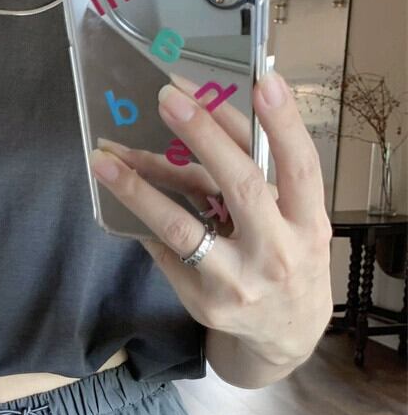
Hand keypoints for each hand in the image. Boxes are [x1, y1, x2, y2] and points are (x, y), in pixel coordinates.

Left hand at [87, 70, 333, 370]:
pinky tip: (120, 193)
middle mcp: (276, 252)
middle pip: (238, 187)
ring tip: (105, 157)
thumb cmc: (288, 256)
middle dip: (201, 137)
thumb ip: (260, 173)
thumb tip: (209, 112)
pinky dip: (142, 219)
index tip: (266, 81)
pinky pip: (164, 250)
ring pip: (181, 227)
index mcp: (308, 223)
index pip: (300, 167)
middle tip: (166, 98)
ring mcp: (236, 280)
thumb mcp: (294, 217)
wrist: (285, 333)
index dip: (284, 124)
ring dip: (139, 188)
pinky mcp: (203, 299)